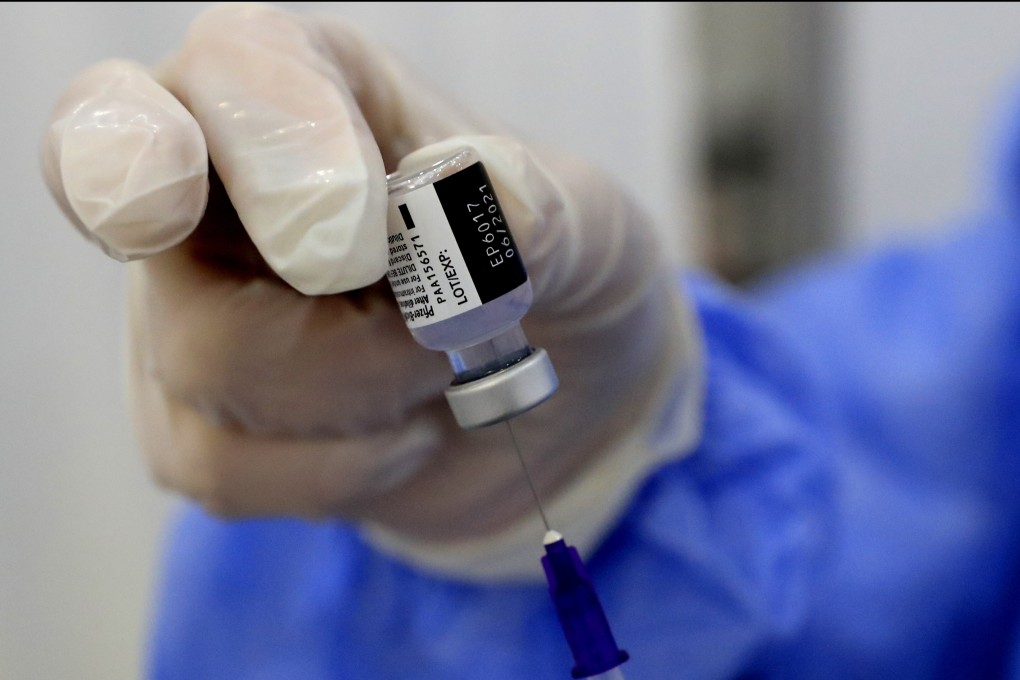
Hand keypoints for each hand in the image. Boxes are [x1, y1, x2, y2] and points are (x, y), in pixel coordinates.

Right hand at [41, 3, 702, 578]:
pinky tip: (401, 437)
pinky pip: (223, 467)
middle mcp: (223, 184)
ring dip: (360, 388)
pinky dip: (340, 471)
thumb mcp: (589, 229)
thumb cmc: (555, 271)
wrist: (552, 387)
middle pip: (136, 189)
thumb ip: (542, 210)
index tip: (365, 229)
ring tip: (435, 370)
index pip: (233, 68)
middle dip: (193, 227)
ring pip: (207, 358)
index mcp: (312, 88)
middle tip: (338, 266)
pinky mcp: (195, 415)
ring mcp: (190, 303)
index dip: (281, 140)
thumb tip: (472, 196)